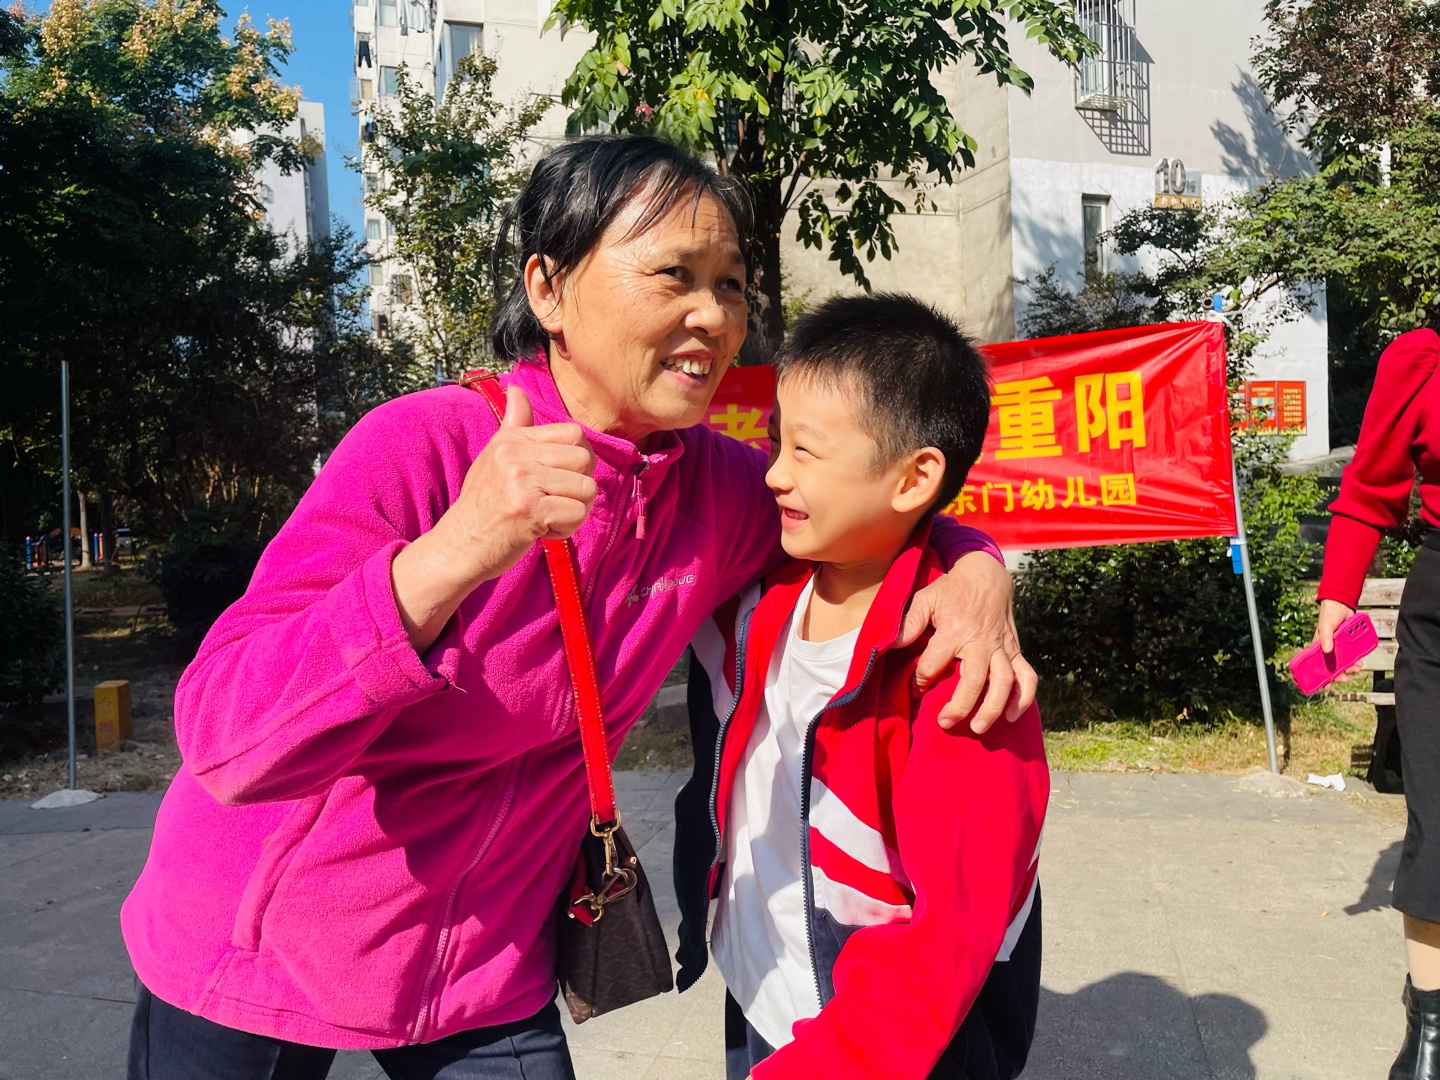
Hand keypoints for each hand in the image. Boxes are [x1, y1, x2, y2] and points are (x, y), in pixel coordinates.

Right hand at [391, 385, 596, 652]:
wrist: (457, 547)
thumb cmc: (481, 505)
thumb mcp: (494, 457)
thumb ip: (514, 425)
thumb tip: (517, 389)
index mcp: (511, 440)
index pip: (574, 433)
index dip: (579, 459)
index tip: (560, 479)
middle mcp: (515, 455)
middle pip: (585, 459)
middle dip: (580, 486)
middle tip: (555, 502)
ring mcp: (522, 482)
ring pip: (587, 489)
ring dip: (574, 510)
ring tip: (547, 518)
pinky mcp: (530, 510)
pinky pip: (576, 514)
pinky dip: (565, 529)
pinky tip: (542, 531)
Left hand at [896, 550, 1036, 733]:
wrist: (986, 574)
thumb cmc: (951, 589)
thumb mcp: (925, 598)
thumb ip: (909, 622)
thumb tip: (891, 645)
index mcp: (954, 629)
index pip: (934, 662)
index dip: (921, 679)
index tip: (914, 689)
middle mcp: (979, 641)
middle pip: (974, 679)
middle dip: (960, 704)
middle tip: (945, 722)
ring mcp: (1000, 647)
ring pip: (1004, 682)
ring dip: (993, 707)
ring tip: (979, 728)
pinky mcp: (1015, 650)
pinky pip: (1027, 677)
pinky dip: (1024, 698)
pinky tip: (1011, 716)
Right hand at [1312, 598, 1364, 676]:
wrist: (1342, 605)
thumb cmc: (1328, 616)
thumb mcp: (1325, 627)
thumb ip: (1325, 638)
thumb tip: (1327, 651)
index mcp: (1318, 648)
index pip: (1317, 665)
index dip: (1320, 677)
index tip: (1326, 687)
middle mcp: (1328, 650)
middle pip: (1332, 667)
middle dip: (1339, 675)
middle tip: (1346, 678)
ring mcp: (1338, 648)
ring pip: (1343, 663)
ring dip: (1349, 668)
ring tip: (1357, 668)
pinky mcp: (1348, 644)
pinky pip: (1352, 655)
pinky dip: (1356, 660)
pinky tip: (1360, 661)